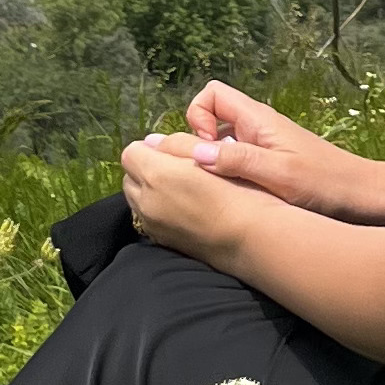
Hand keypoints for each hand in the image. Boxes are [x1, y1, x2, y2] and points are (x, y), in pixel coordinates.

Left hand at [117, 130, 260, 269]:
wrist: (254, 241)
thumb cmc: (241, 193)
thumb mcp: (213, 157)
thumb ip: (177, 144)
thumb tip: (152, 142)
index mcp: (157, 174)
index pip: (131, 152)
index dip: (149, 148)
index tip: (170, 151)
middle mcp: (147, 201)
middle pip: (129, 177)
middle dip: (145, 169)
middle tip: (176, 169)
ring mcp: (152, 225)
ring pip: (136, 199)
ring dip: (148, 190)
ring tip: (180, 190)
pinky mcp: (162, 242)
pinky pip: (147, 219)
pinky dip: (156, 210)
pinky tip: (183, 210)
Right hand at [180, 83, 384, 226]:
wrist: (362, 196)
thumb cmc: (324, 183)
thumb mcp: (278, 174)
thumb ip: (237, 160)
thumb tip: (196, 152)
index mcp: (259, 119)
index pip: (212, 93)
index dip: (198, 116)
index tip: (207, 148)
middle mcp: (259, 126)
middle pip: (213, 116)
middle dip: (201, 141)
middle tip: (211, 172)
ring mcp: (265, 143)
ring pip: (224, 139)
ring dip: (216, 159)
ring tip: (224, 187)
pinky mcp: (272, 161)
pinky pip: (238, 157)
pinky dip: (230, 171)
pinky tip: (241, 195)